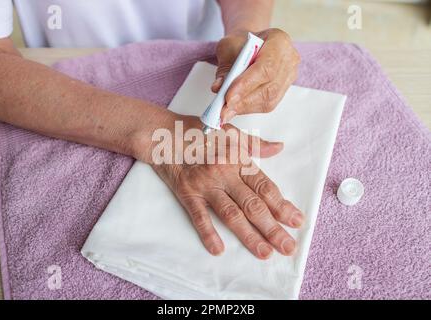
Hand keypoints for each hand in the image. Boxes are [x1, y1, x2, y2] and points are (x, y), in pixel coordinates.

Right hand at [151, 115, 303, 258]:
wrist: (164, 134)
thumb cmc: (199, 132)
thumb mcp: (231, 132)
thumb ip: (256, 144)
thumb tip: (278, 147)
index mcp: (238, 160)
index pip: (265, 187)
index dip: (282, 206)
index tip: (297, 221)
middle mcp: (225, 174)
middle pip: (253, 205)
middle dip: (273, 228)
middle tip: (288, 247)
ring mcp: (206, 186)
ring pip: (231, 214)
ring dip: (249, 235)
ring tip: (264, 253)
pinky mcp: (187, 194)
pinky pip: (199, 216)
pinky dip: (208, 233)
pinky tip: (218, 249)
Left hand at [212, 28, 299, 122]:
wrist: (249, 46)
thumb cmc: (240, 43)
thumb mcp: (228, 48)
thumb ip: (225, 68)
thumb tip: (219, 87)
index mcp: (279, 41)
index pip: (266, 67)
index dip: (247, 84)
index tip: (229, 97)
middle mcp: (289, 59)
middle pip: (269, 87)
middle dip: (244, 100)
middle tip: (224, 109)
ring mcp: (289, 76)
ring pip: (269, 98)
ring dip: (245, 107)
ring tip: (226, 111)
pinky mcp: (283, 90)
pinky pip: (268, 104)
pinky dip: (249, 108)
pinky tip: (235, 109)